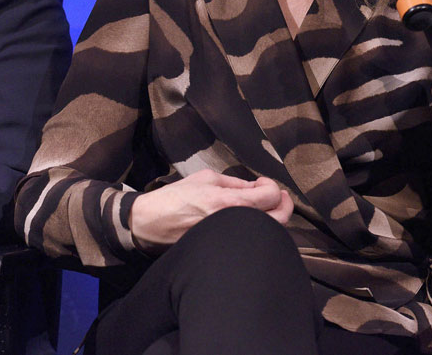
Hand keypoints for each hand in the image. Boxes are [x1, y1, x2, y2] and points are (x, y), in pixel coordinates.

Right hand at [129, 169, 292, 250]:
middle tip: (278, 196)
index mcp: (229, 203)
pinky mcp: (222, 251)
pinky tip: (250, 220)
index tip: (262, 183)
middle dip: (284, 205)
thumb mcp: (206, 179)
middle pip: (279, 219)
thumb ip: (235, 183)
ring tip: (265, 207)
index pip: (271, 196)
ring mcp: (229, 240)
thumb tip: (255, 187)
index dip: (272, 186)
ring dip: (273, 218)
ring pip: (268, 233)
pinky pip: (249, 241)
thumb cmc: (174, 198)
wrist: (147, 224)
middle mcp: (233, 224)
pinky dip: (257, 230)